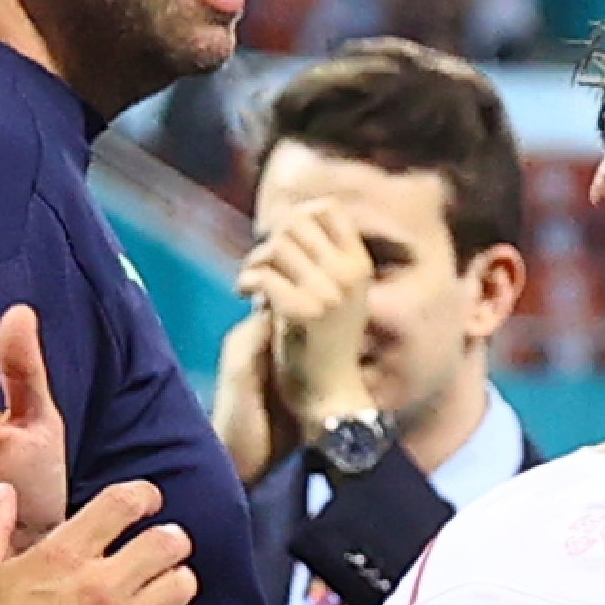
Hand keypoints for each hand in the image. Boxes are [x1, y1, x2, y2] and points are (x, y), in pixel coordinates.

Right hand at [0, 484, 201, 604]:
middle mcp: (99, 587)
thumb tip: (5, 491)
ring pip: (181, 588)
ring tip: (158, 595)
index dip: (144, 497)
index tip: (147, 503)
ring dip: (173, 586)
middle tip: (159, 551)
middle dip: (168, 542)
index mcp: (61, 556)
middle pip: (169, 543)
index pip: (125, 503)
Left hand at [234, 201, 378, 444]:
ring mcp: (327, 293)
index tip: (283, 241)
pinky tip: (244, 295)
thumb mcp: (338, 295)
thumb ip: (322, 260)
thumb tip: (288, 222)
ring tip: (250, 283)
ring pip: (276, 247)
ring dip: (254, 262)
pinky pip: (264, 276)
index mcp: (360, 266)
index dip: (299, 217)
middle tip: (261, 265)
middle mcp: (348, 274)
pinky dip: (247, 282)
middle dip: (271, 240)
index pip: (328, 209)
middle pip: (296, 223)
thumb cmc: (326, 345)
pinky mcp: (301, 312)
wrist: (329, 395)